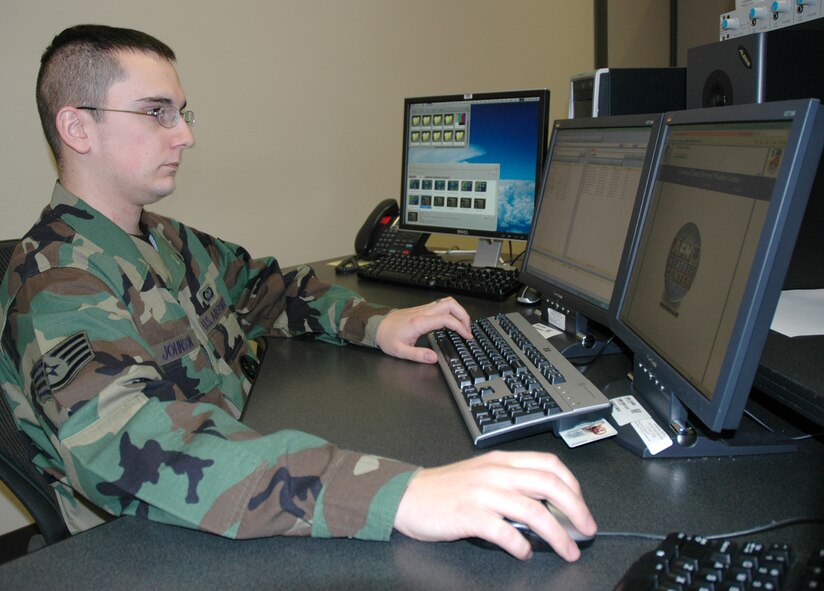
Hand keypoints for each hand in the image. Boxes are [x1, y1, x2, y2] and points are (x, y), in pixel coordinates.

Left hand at [375, 297, 471, 363]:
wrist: (376, 325)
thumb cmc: (387, 337)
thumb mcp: (400, 351)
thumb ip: (418, 355)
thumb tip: (434, 358)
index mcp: (419, 322)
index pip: (445, 319)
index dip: (460, 327)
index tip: (467, 336)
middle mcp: (423, 312)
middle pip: (450, 304)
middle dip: (464, 315)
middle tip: (468, 330)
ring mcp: (423, 309)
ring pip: (447, 301)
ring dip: (458, 311)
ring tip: (463, 326)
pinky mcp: (422, 309)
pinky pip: (441, 305)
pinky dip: (451, 311)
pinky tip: (452, 322)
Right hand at [393, 451, 596, 560]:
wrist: (407, 495)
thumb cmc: (445, 488)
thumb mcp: (482, 474)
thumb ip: (511, 482)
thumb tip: (547, 506)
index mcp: (501, 460)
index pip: (550, 464)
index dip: (573, 486)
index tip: (581, 506)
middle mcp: (496, 472)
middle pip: (550, 486)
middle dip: (576, 510)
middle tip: (586, 530)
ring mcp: (483, 493)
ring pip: (534, 511)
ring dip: (557, 535)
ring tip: (567, 551)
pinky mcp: (469, 515)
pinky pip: (505, 532)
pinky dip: (521, 546)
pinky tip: (524, 553)